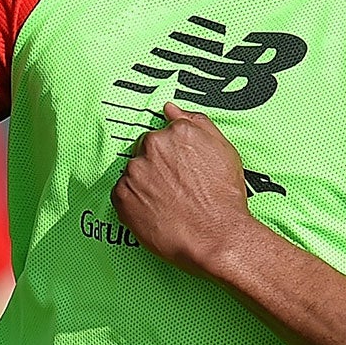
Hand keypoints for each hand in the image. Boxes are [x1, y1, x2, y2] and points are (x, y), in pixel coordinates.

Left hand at [111, 102, 261, 274]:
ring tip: (166, 204)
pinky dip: (133, 203)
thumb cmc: (224, 197)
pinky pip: (121, 194)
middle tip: (174, 190)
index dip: (170, 157)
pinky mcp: (122, 196)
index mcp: (176, 132)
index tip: (178, 172)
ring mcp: (134, 171)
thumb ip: (196, 122)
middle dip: (155, 168)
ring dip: (144, 185)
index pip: (161, 136)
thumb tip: (170, 108)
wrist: (216, 236)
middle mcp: (153, 146)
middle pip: (144, 152)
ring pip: (132, 173)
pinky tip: (154, 213)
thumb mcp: (223, 150)